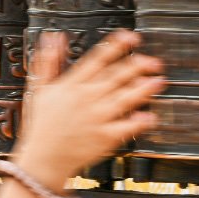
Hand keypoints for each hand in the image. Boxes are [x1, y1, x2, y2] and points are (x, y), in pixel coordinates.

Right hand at [12, 30, 163, 186]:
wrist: (44, 159)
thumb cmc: (42, 125)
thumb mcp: (39, 89)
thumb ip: (48, 62)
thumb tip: (53, 38)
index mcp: (72, 85)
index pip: (98, 59)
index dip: (117, 46)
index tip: (131, 38)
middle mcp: (86, 99)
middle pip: (116, 77)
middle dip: (138, 66)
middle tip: (153, 61)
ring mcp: (97, 118)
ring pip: (125, 99)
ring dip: (144, 89)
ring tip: (159, 81)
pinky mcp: (104, 138)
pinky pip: (126, 127)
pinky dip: (139, 122)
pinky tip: (150, 116)